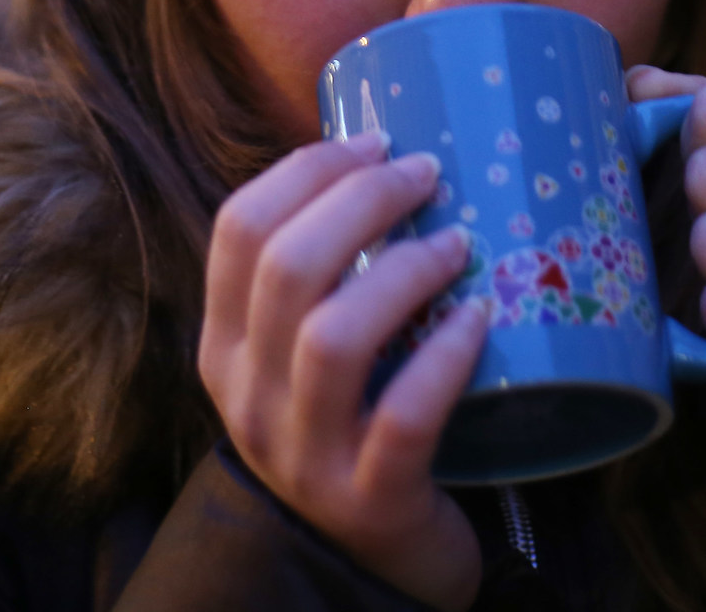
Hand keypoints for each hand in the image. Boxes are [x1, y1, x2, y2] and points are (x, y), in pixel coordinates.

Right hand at [199, 131, 490, 611]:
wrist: (369, 564)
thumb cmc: (352, 427)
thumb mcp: (305, 356)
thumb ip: (325, 277)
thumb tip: (390, 156)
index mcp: (226, 346)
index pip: (238, 231)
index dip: (305, 171)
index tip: (375, 140)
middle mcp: (249, 398)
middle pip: (287, 268)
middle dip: (360, 201)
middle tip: (424, 175)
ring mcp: (304, 454)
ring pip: (334, 338)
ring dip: (403, 271)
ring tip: (458, 244)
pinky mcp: (369, 499)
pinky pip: (405, 416)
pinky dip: (445, 357)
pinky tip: (479, 316)